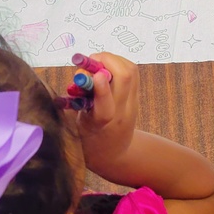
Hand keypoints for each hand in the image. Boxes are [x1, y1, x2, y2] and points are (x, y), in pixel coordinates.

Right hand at [75, 53, 138, 175]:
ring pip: (131, 72)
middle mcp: (121, 112)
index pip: (106, 105)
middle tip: (90, 61)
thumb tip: (80, 75)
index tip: (94, 75)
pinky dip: (119, 63)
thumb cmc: (89, 140)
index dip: (101, 87)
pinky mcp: (136, 97)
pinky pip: (132, 73)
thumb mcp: (78, 124)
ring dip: (114, 60)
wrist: (115, 154)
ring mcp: (132, 104)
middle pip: (125, 78)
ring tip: (98, 62)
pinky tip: (107, 66)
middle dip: (107, 60)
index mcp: (101, 124)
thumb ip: (77, 102)